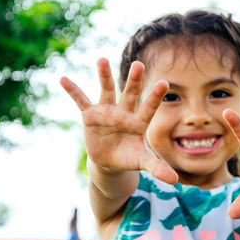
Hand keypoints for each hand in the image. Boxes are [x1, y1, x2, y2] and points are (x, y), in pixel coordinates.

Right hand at [60, 58, 177, 183]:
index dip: (155, 96)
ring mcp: (107, 111)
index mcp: (139, 122)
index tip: (164, 83)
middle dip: (134, 81)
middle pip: (130, 94)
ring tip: (102, 59)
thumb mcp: (143, 162)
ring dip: (104, 76)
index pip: (149, 108)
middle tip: (139, 64)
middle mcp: (124, 112)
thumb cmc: (129, 157)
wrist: (110, 160)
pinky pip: (81, 101)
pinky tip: (63, 79)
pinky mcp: (90, 115)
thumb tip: (175, 180)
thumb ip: (157, 168)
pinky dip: (73, 91)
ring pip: (107, 90)